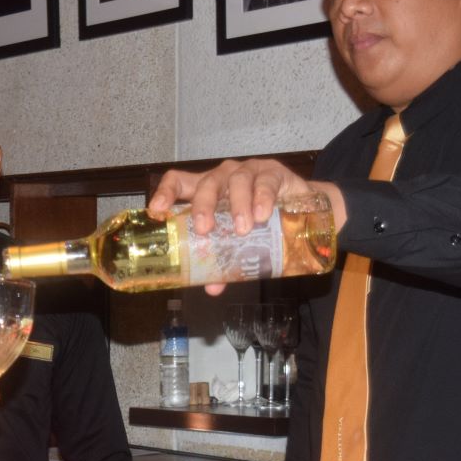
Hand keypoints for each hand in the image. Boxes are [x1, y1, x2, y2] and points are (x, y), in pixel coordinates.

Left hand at [147, 160, 345, 294]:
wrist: (303, 209)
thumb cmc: (261, 221)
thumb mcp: (239, 240)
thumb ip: (224, 260)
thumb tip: (213, 288)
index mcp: (207, 192)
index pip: (179, 182)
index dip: (165, 192)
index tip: (157, 210)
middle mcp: (223, 178)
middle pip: (206, 184)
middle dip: (203, 206)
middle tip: (205, 230)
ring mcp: (248, 172)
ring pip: (236, 181)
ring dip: (238, 206)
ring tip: (243, 229)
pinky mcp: (273, 173)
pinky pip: (265, 182)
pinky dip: (262, 198)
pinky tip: (263, 215)